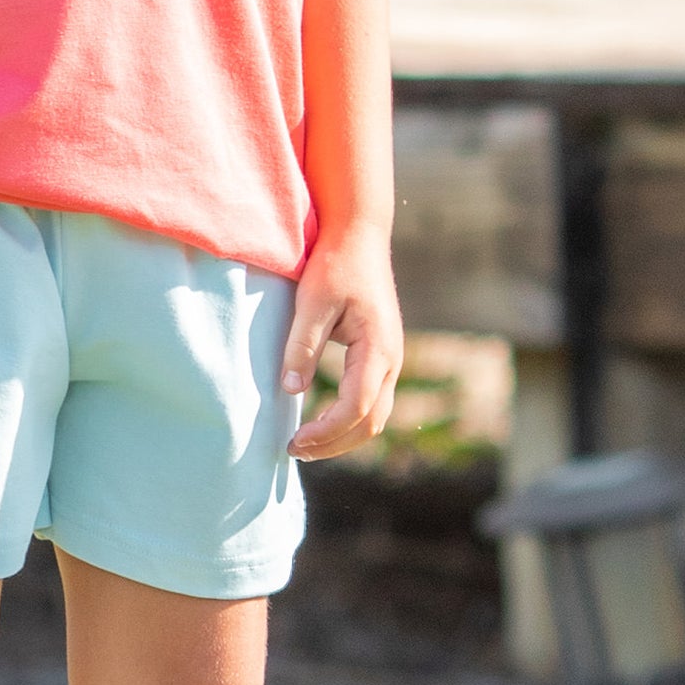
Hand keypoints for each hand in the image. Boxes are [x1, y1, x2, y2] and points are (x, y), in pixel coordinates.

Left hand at [281, 222, 403, 460]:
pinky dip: (351, 419)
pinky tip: (323, 420)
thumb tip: (292, 390)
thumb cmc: (336, 263)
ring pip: (375, 415)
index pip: (357, 408)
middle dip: (335, 443)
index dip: (326, 431)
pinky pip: (372, 399)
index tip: (295, 441)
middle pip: (371, 422)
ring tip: (307, 443)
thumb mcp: (313, 302)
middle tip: (296, 451)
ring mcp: (390, 357)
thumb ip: (303, 345)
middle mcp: (392, 359)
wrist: (359, 233)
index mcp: (378, 349)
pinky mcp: (381, 353)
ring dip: (344, 436)